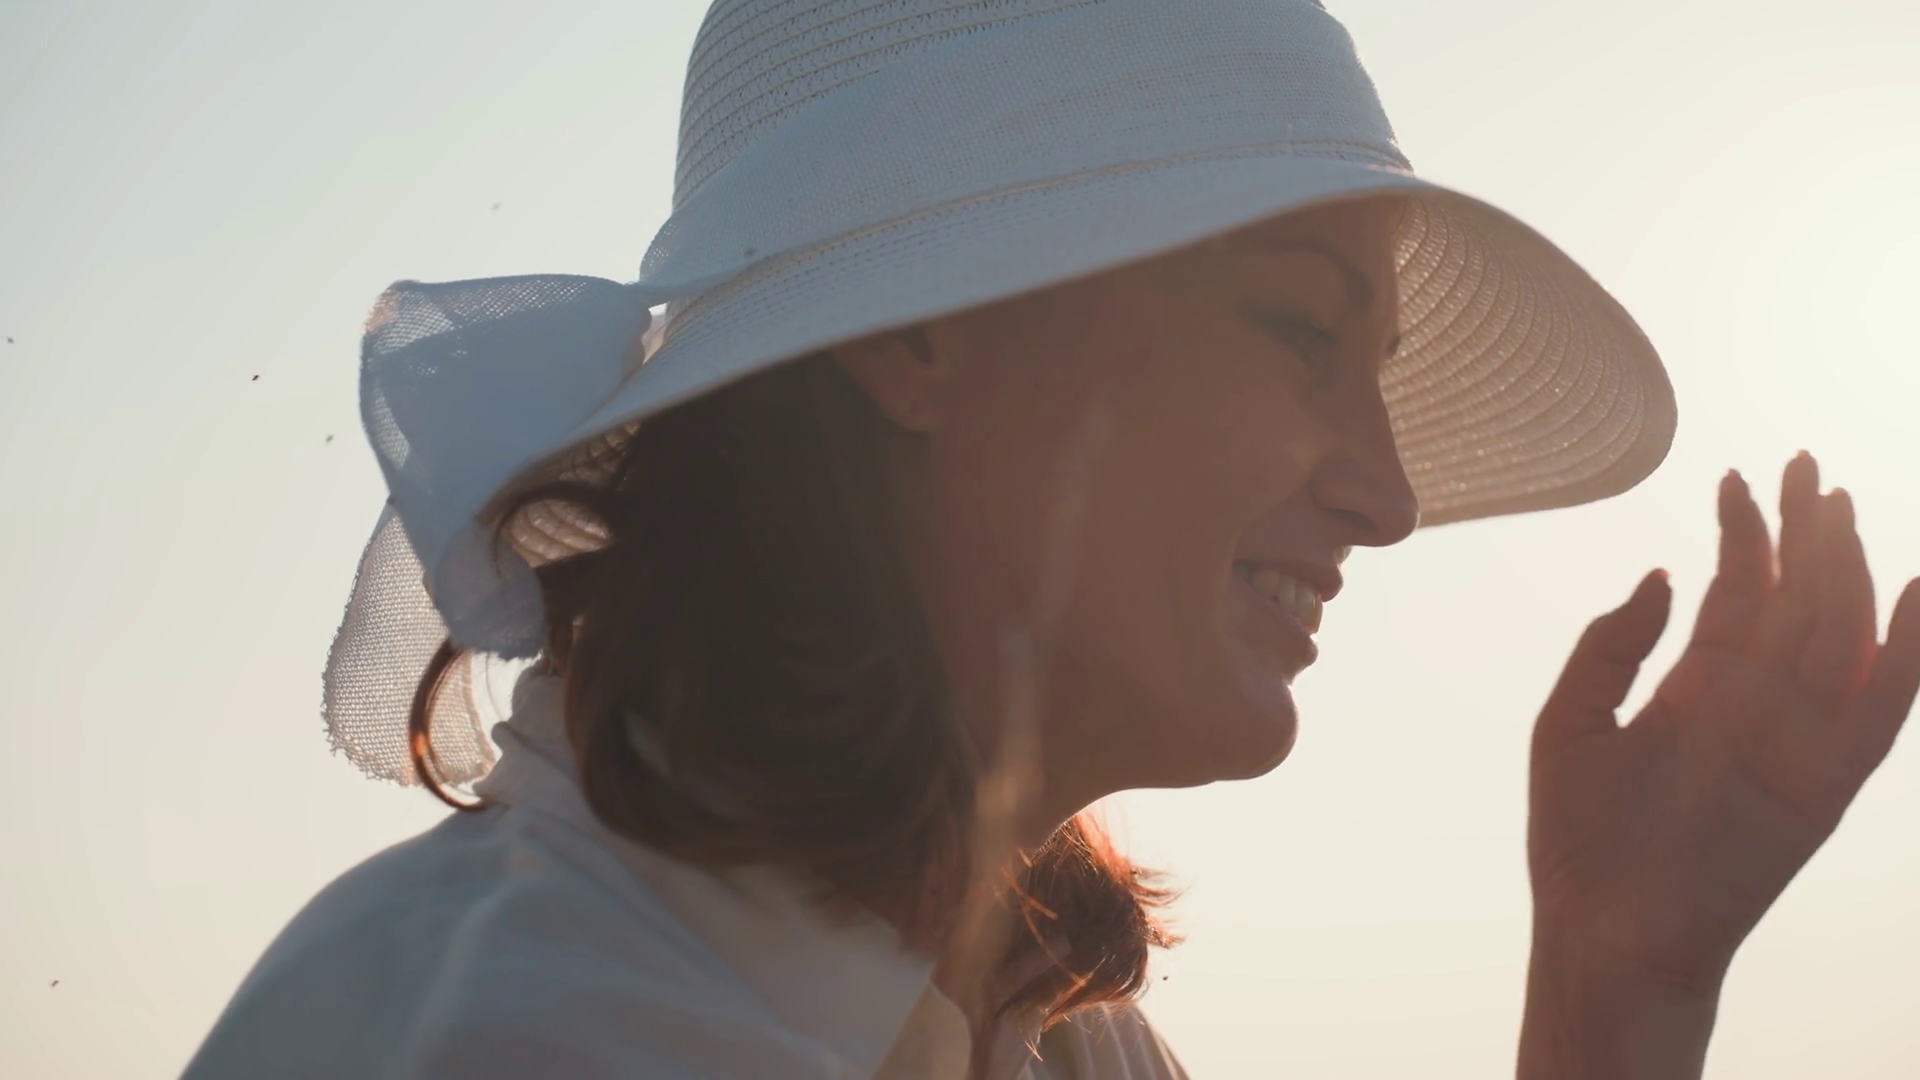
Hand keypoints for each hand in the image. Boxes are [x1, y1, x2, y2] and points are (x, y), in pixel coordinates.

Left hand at [1529, 453, 1919, 994]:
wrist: (1607, 933)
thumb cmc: (1578, 840)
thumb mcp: (1568, 723)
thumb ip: (1610, 649)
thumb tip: (1662, 574)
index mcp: (1694, 689)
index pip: (1734, 595)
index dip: (1741, 536)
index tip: (1738, 477)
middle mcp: (1751, 707)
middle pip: (1791, 602)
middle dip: (1800, 533)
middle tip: (1805, 466)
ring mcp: (1791, 742)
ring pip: (1834, 637)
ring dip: (1842, 572)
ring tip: (1840, 507)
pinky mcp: (1824, 786)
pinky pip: (1879, 714)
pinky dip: (1906, 657)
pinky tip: (1915, 594)